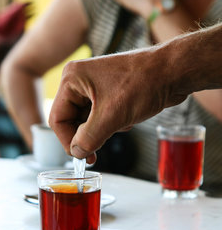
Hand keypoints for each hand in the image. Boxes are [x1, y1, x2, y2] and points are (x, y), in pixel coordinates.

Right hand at [49, 47, 187, 163]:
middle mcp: (80, 81)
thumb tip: (76, 153)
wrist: (173, 72)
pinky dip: (112, 124)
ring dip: (102, 130)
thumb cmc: (143, 84)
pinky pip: (101, 117)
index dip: (67, 141)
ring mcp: (95, 86)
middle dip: (88, 135)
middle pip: (71, 120)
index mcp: (72, 79)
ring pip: (87, 121)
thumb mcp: (111, 116)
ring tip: (121, 124)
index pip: (57, 118)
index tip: (81, 156)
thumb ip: (88, 138)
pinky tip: (128, 119)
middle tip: (98, 151)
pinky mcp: (109, 92)